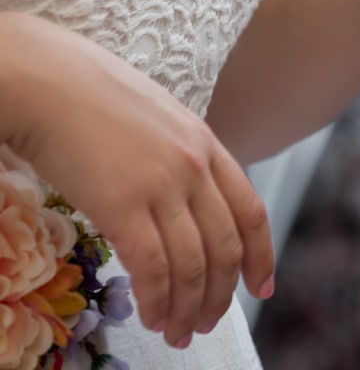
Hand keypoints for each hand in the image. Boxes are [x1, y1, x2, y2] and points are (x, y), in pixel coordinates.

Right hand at [1, 13, 273, 349]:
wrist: (46, 79)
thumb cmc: (91, 96)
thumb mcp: (159, 119)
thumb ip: (181, 157)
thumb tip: (186, 200)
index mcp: (208, 145)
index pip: (251, 211)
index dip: (261, 255)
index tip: (261, 287)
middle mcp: (195, 166)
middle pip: (227, 246)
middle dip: (222, 294)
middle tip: (208, 323)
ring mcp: (163, 184)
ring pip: (195, 264)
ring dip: (190, 307)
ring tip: (179, 332)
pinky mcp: (122, 204)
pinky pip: (154, 266)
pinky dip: (159, 299)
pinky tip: (153, 315)